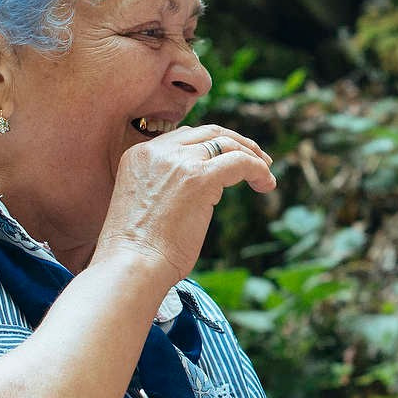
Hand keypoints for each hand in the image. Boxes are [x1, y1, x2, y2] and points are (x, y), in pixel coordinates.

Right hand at [97, 125, 275, 278]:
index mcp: (139, 155)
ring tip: (265, 176)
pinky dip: (258, 169)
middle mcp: (158, 151)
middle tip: (259, 160)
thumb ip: (170, 185)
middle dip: (237, 143)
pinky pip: (240, 162)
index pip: (185, 137)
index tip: (230, 160)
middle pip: (209, 132)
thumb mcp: (148, 203)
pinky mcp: (200, 178)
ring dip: (252, 157)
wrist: (131, 264)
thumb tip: (209, 188)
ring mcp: (179, 161)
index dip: (213, 145)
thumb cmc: (138, 250)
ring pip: (227, 144)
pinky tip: (266, 184)